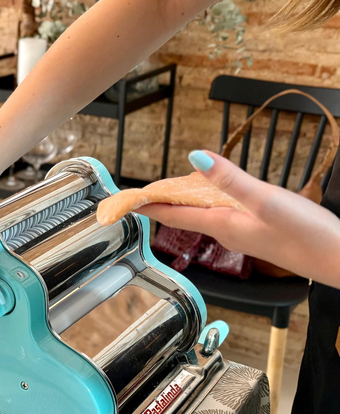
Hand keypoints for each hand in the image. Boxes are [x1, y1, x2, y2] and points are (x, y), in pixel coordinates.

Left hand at [137, 150, 339, 287]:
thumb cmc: (308, 236)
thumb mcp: (267, 200)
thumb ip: (230, 179)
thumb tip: (194, 158)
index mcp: (222, 224)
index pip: (173, 214)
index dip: (147, 205)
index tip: (125, 201)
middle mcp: (227, 231)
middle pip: (184, 214)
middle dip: (162, 201)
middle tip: (142, 190)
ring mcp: (244, 233)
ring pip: (204, 213)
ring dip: (185, 201)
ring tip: (169, 188)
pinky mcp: (260, 231)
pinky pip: (225, 213)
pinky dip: (211, 201)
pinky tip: (217, 194)